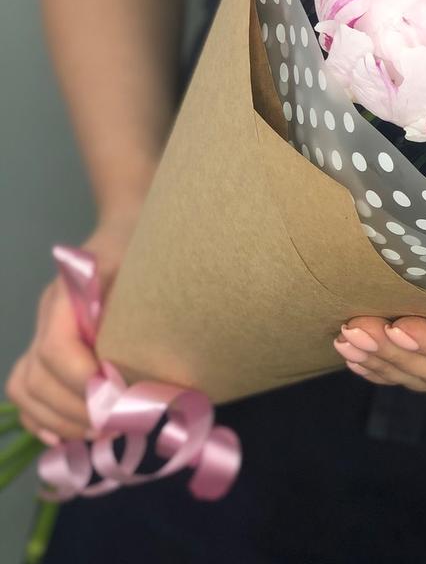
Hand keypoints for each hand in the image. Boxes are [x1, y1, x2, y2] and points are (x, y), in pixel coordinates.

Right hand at [5, 215, 133, 443]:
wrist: (124, 228)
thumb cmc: (141, 248)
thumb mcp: (145, 268)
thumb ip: (143, 308)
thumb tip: (158, 364)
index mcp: (67, 295)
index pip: (55, 349)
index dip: (82, 380)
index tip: (117, 396)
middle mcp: (47, 317)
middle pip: (38, 378)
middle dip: (77, 409)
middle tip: (120, 425)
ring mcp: (42, 332)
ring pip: (27, 388)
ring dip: (62, 419)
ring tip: (103, 433)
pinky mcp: (45, 348)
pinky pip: (26, 390)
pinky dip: (43, 419)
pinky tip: (71, 436)